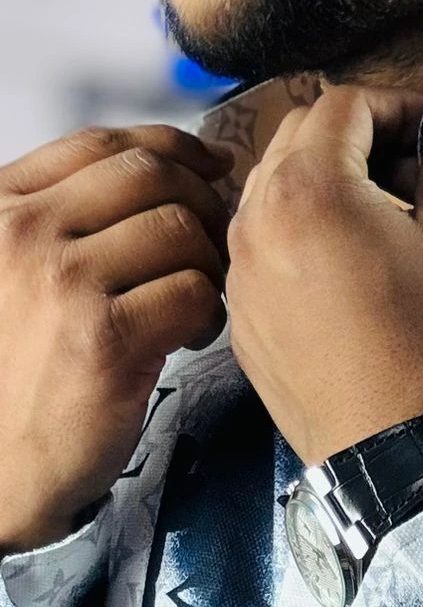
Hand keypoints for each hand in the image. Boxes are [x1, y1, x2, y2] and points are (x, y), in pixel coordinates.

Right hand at [0, 124, 232, 554]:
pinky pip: (193, 293)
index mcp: (4, 207)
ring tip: (196, 304)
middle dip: (204, 204)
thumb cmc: (19, 374)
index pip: (103, 144)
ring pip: (180, 231)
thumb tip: (158, 178)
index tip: (210, 165)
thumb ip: (67, 225)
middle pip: (151, 178)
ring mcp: (64, 281)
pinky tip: (189, 338)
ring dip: (209, 266)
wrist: (0, 462)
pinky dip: (209, 314)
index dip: (173, 148)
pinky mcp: (106, 337)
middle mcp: (26, 232)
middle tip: (217, 246)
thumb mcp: (18, 276)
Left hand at [224, 64, 422, 467]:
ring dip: (327, 193)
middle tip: (416, 188)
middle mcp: (255, 220)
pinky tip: (349, 285)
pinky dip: (301, 245)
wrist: (393, 458)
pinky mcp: (241, 319)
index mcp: (309, 188)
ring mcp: (239, 273)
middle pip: (300, 140)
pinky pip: (262, 253)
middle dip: (359, 147)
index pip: (345, 105)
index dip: (400, 111)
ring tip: (383, 238)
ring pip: (275, 195)